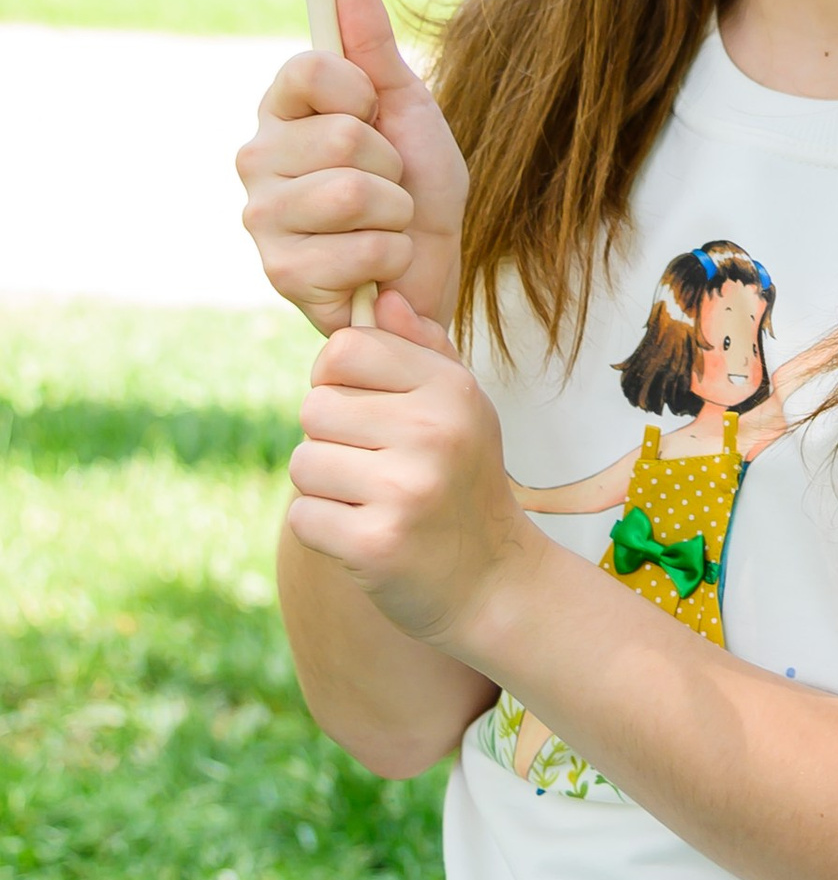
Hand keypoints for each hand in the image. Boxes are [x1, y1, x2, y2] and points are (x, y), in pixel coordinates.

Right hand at [238, 0, 466, 331]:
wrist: (430, 269)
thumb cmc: (417, 186)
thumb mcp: (406, 105)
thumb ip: (372, 43)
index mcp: (282, 110)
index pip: (310, 67)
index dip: (361, 93)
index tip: (371, 115)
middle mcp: (257, 158)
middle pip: (344, 135)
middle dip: (391, 165)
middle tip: (386, 185)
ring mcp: (262, 218)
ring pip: (353, 193)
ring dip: (396, 212)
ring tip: (383, 224)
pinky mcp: (280, 273)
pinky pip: (362, 248)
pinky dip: (391, 257)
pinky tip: (373, 267)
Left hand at [286, 287, 540, 656]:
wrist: (493, 582)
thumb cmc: (466, 484)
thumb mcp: (461, 407)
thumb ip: (421, 350)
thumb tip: (382, 296)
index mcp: (450, 389)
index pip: (344, 349)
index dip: (336, 380)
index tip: (362, 412)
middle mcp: (432, 431)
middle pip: (314, 407)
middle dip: (330, 440)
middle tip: (374, 469)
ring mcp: (406, 488)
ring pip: (303, 462)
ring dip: (323, 488)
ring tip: (371, 502)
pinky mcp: (376, 543)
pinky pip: (303, 516)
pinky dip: (322, 530)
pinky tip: (364, 536)